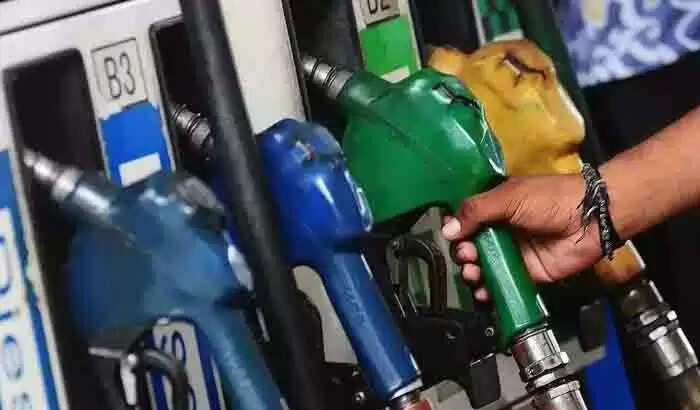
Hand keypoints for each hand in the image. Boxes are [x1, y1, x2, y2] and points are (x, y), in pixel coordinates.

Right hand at [441, 174, 603, 300]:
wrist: (590, 220)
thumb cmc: (550, 199)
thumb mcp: (509, 197)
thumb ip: (476, 211)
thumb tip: (447, 229)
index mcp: (496, 207)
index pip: (467, 220)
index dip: (455, 229)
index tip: (450, 235)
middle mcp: (502, 230)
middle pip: (470, 246)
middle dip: (462, 253)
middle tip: (466, 254)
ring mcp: (513, 253)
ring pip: (483, 267)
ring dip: (472, 272)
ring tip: (473, 272)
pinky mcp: (526, 273)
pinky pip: (501, 283)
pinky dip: (488, 290)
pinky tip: (483, 290)